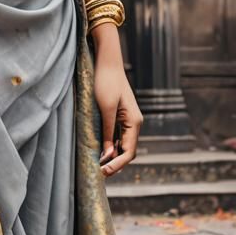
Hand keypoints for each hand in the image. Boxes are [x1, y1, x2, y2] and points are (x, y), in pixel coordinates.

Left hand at [91, 29, 142, 176]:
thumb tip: (108, 155)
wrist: (107, 62)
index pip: (129, 151)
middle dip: (116, 163)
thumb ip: (108, 132)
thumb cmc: (106, 82)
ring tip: (100, 165)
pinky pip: (119, 136)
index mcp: (134, 121)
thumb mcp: (105, 109)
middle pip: (128, 150)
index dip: (117, 164)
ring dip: (114, 156)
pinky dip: (113, 146)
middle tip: (100, 173)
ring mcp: (129, 119)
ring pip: (124, 144)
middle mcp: (135, 122)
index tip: (104, 171)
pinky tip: (103, 150)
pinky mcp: (121, 115)